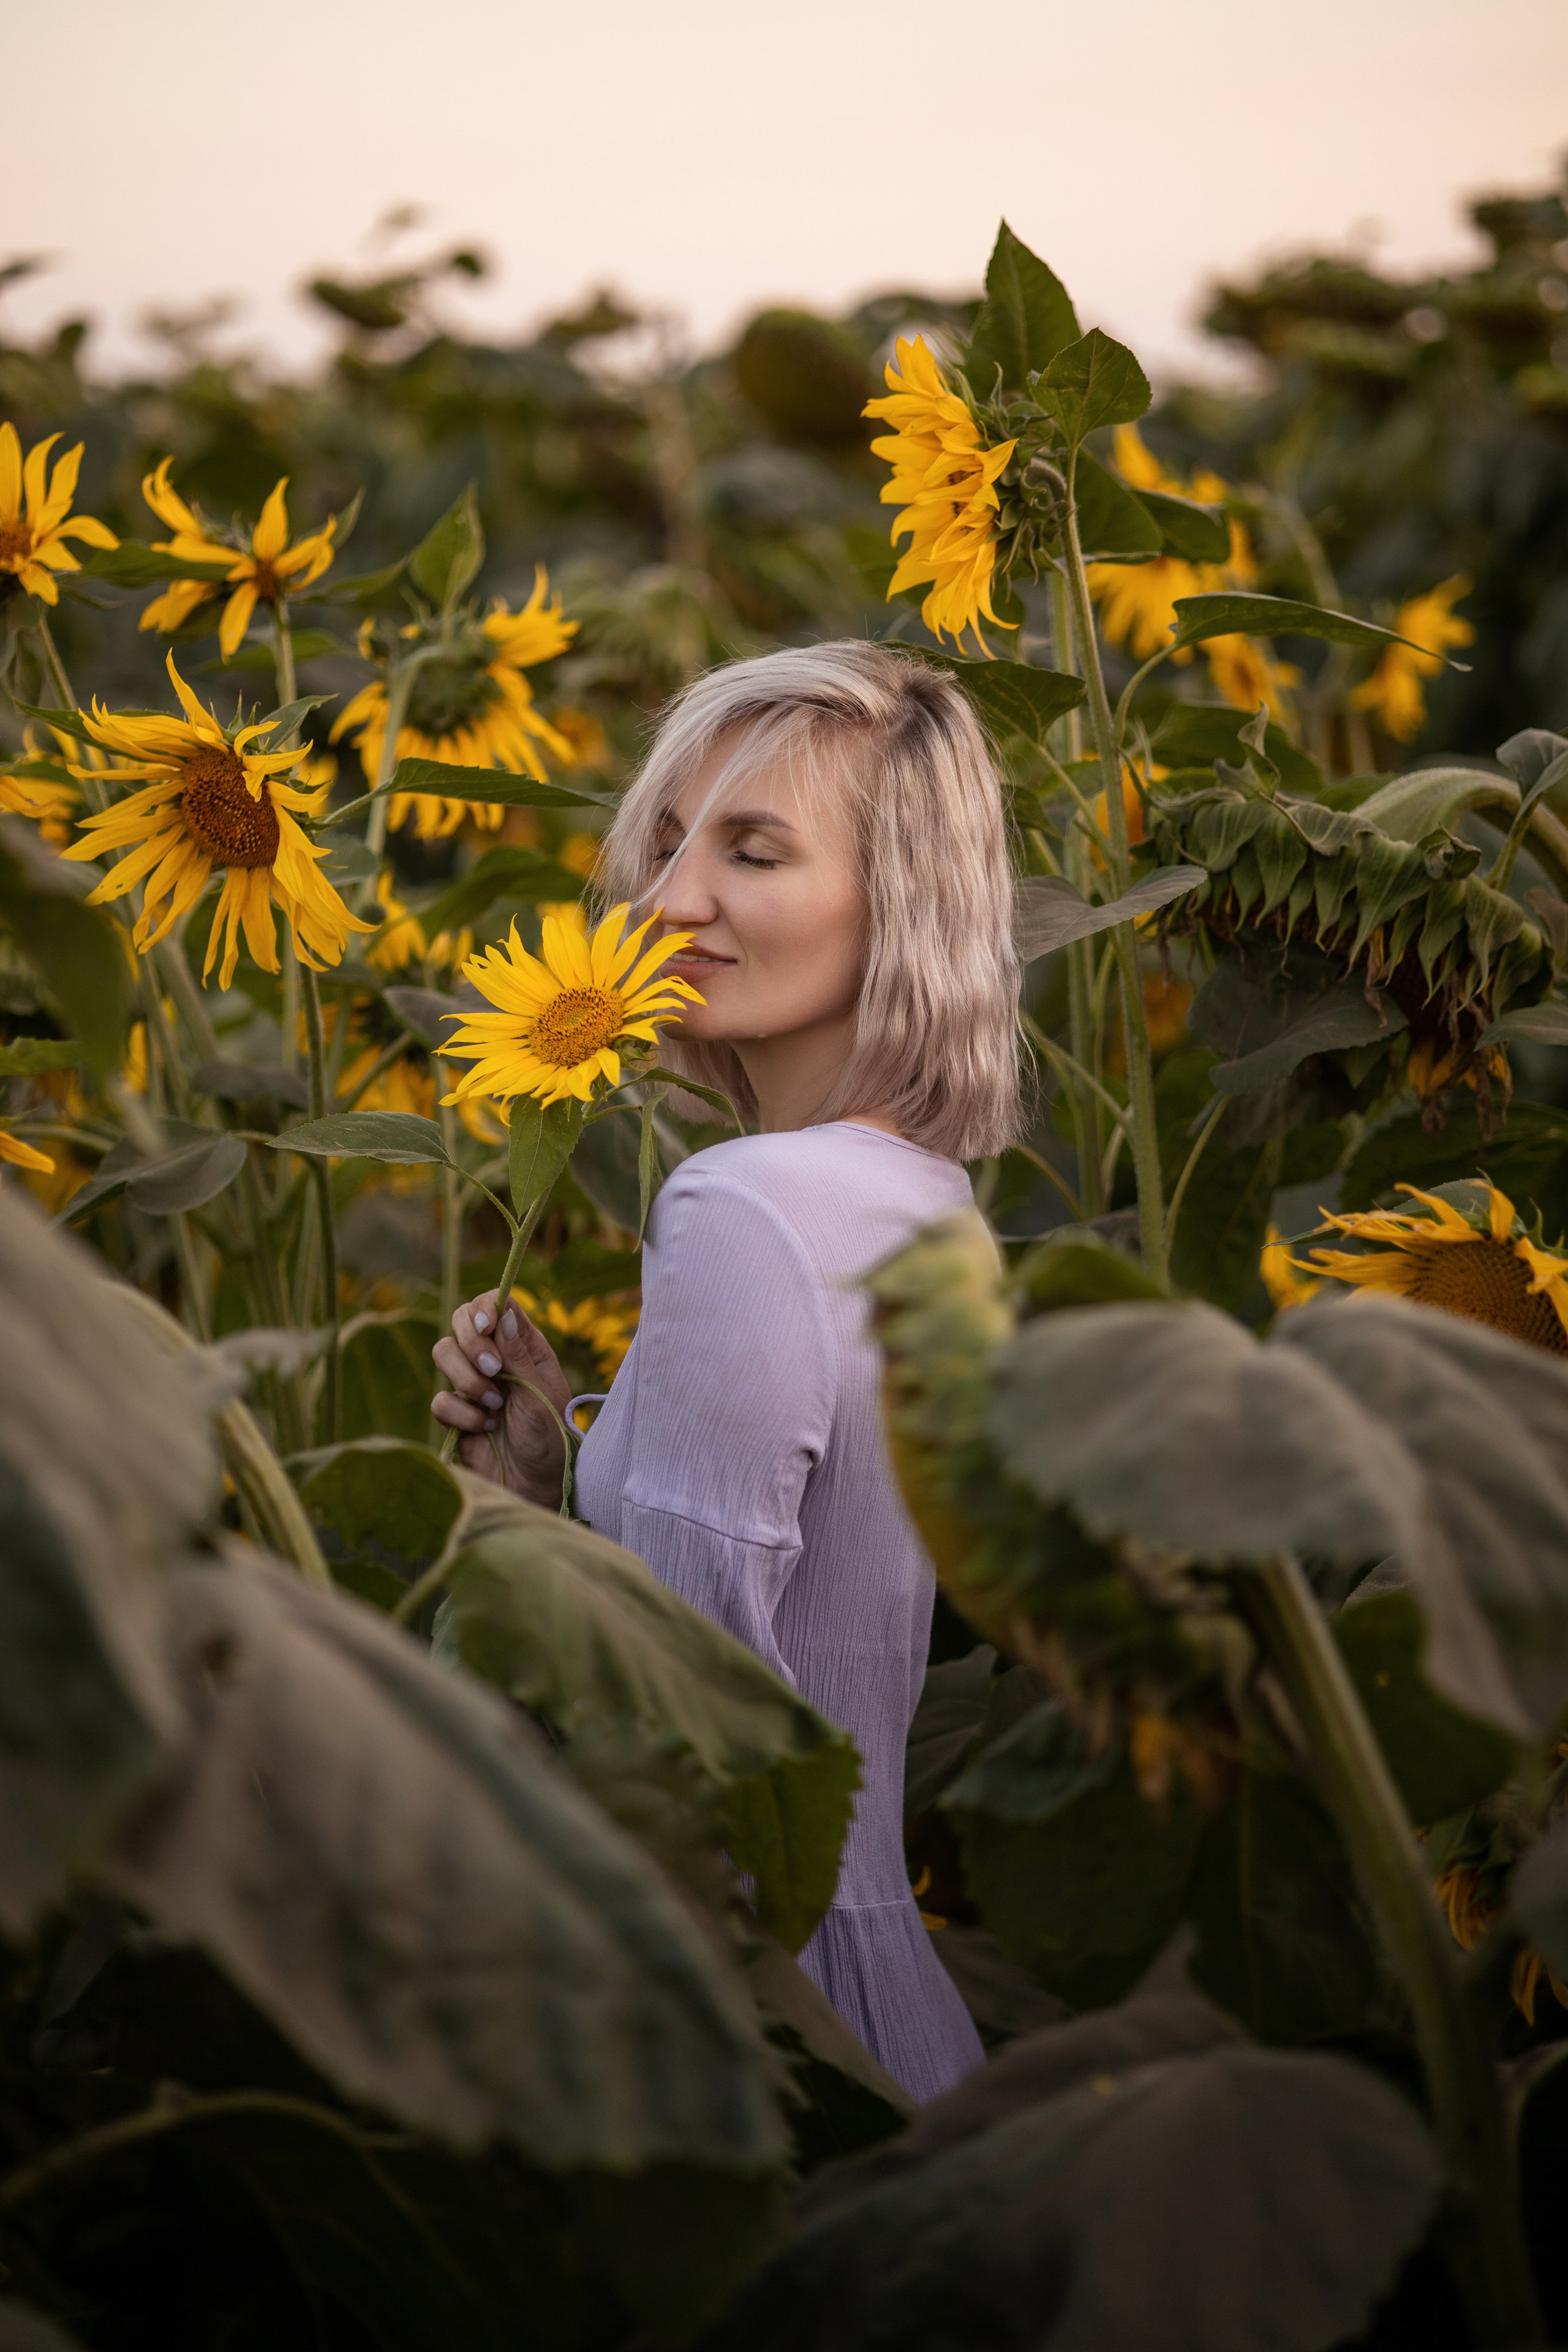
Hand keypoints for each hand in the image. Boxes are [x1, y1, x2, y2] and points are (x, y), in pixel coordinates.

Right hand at [431, 1290, 572, 1504]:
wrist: (537, 1486)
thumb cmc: (551, 1439)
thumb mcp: (541, 1394)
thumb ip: (519, 1354)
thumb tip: (504, 1309)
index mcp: (524, 1346)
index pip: (496, 1303)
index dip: (485, 1306)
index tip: (488, 1324)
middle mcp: (496, 1359)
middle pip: (461, 1320)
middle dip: (471, 1341)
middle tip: (493, 1370)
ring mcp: (472, 1384)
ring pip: (443, 1353)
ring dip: (467, 1379)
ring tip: (495, 1406)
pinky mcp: (455, 1414)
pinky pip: (440, 1400)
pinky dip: (461, 1414)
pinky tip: (485, 1428)